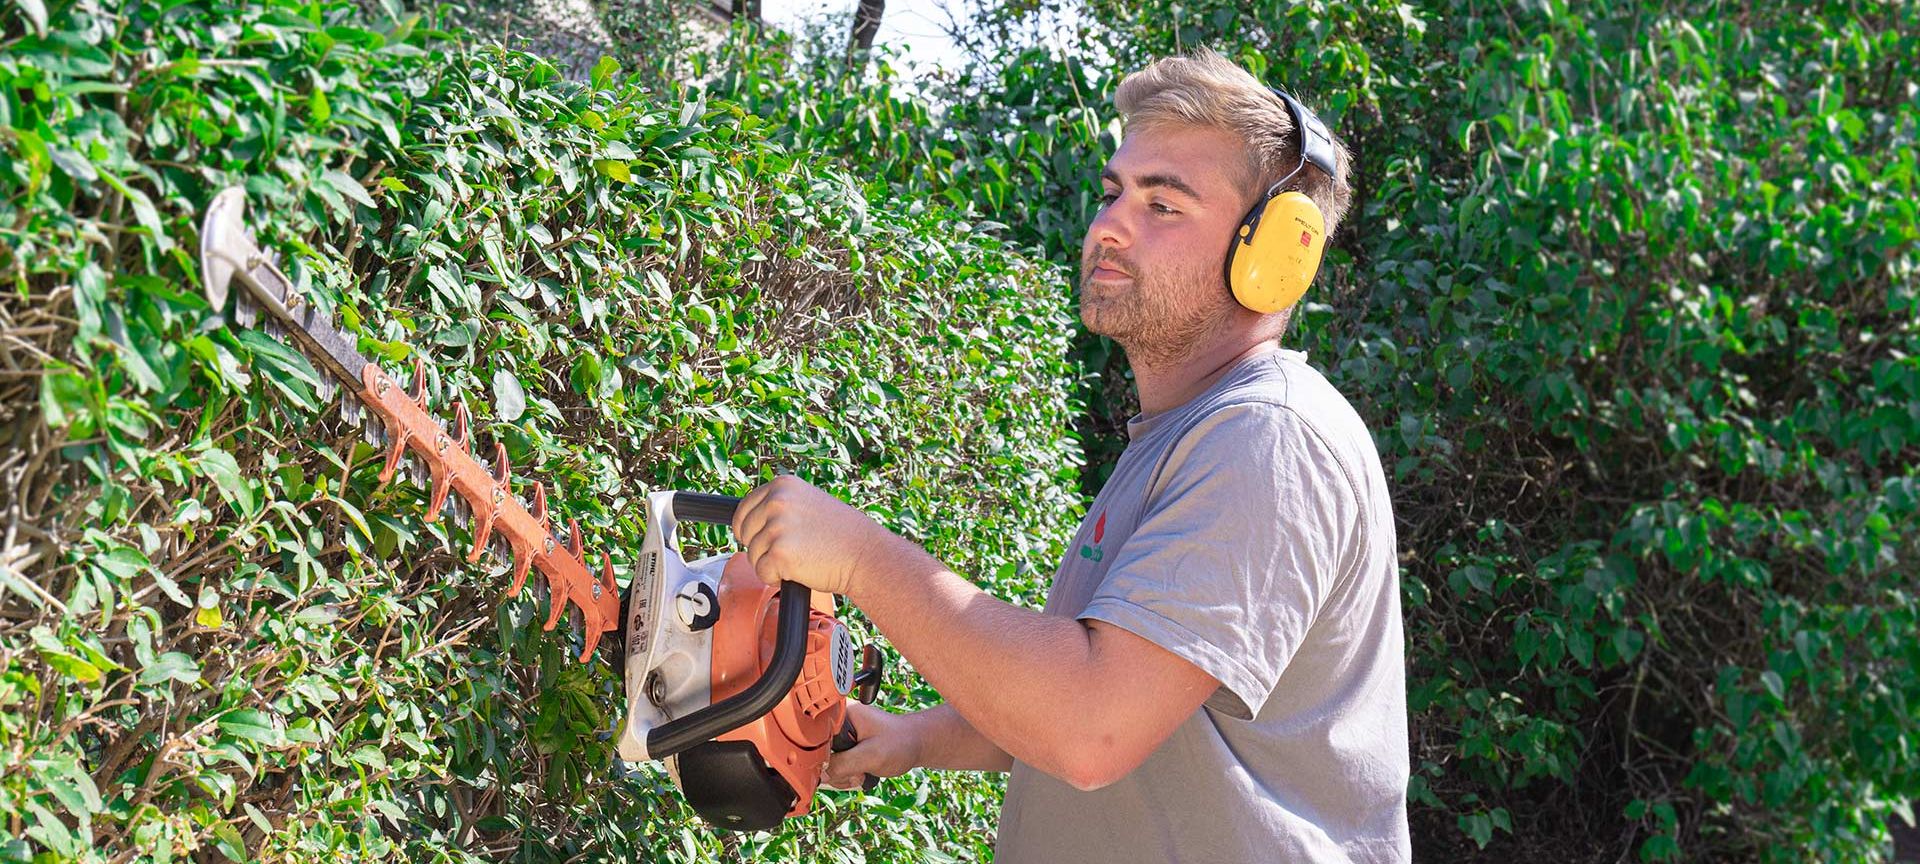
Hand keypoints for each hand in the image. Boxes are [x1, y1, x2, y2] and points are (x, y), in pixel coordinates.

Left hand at [732, 475, 892, 598]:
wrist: (866, 555)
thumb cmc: (842, 534)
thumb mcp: (809, 504)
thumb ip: (781, 506)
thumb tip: (749, 519)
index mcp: (782, 486)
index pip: (743, 509)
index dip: (747, 529)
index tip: (755, 538)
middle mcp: (776, 501)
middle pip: (745, 534)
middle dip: (761, 548)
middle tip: (790, 551)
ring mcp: (777, 526)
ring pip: (752, 555)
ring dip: (771, 564)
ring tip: (800, 559)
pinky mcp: (779, 552)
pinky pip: (762, 573)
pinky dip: (777, 578)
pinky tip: (799, 570)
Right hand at [823, 702, 920, 789]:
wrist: (917, 745)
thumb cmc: (901, 743)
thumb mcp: (872, 755)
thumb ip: (844, 765)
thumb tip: (821, 775)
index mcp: (841, 714)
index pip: (814, 736)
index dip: (819, 756)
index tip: (833, 768)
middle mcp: (837, 723)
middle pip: (818, 753)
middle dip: (835, 770)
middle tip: (856, 772)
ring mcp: (841, 737)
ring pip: (825, 764)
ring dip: (842, 776)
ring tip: (862, 772)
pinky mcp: (845, 748)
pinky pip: (834, 767)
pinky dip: (845, 776)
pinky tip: (860, 774)